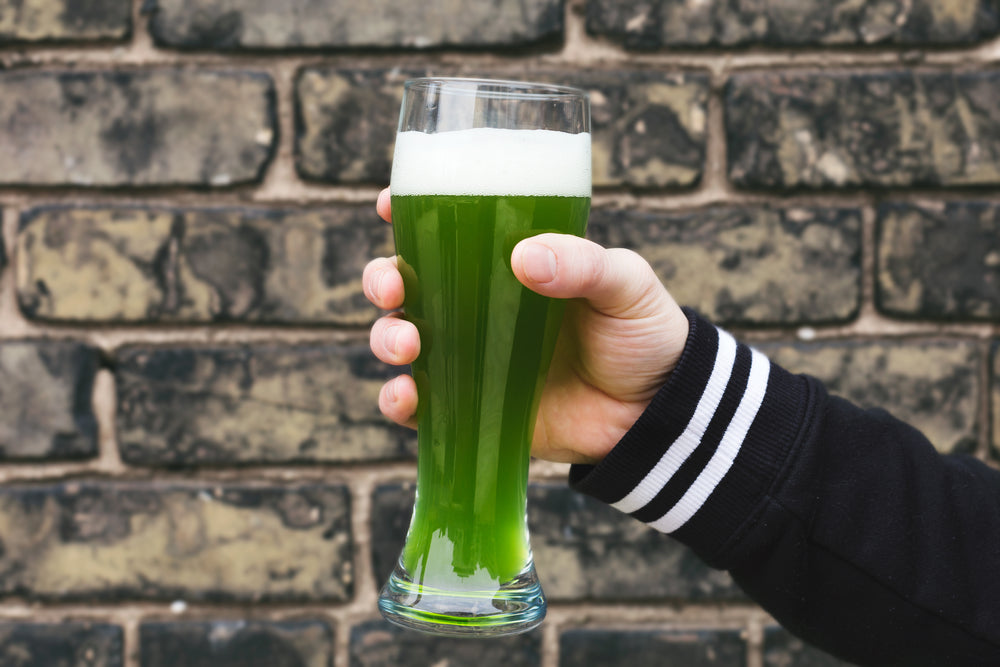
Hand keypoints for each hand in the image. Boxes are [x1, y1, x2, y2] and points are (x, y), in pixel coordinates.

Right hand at [364, 188, 688, 464]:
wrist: (654, 414)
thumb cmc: (641, 334)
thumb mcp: (625, 285)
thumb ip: (584, 263)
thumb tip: (524, 256)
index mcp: (508, 263)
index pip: (446, 229)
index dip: (407, 214)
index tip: (387, 207)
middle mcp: (477, 306)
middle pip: (405, 283)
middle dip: (382, 279)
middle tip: (393, 287)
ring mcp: (469, 357)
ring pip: (399, 338)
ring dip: (385, 337)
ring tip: (409, 344)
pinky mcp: (469, 408)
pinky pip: (417, 405)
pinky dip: (397, 400)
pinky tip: (407, 396)